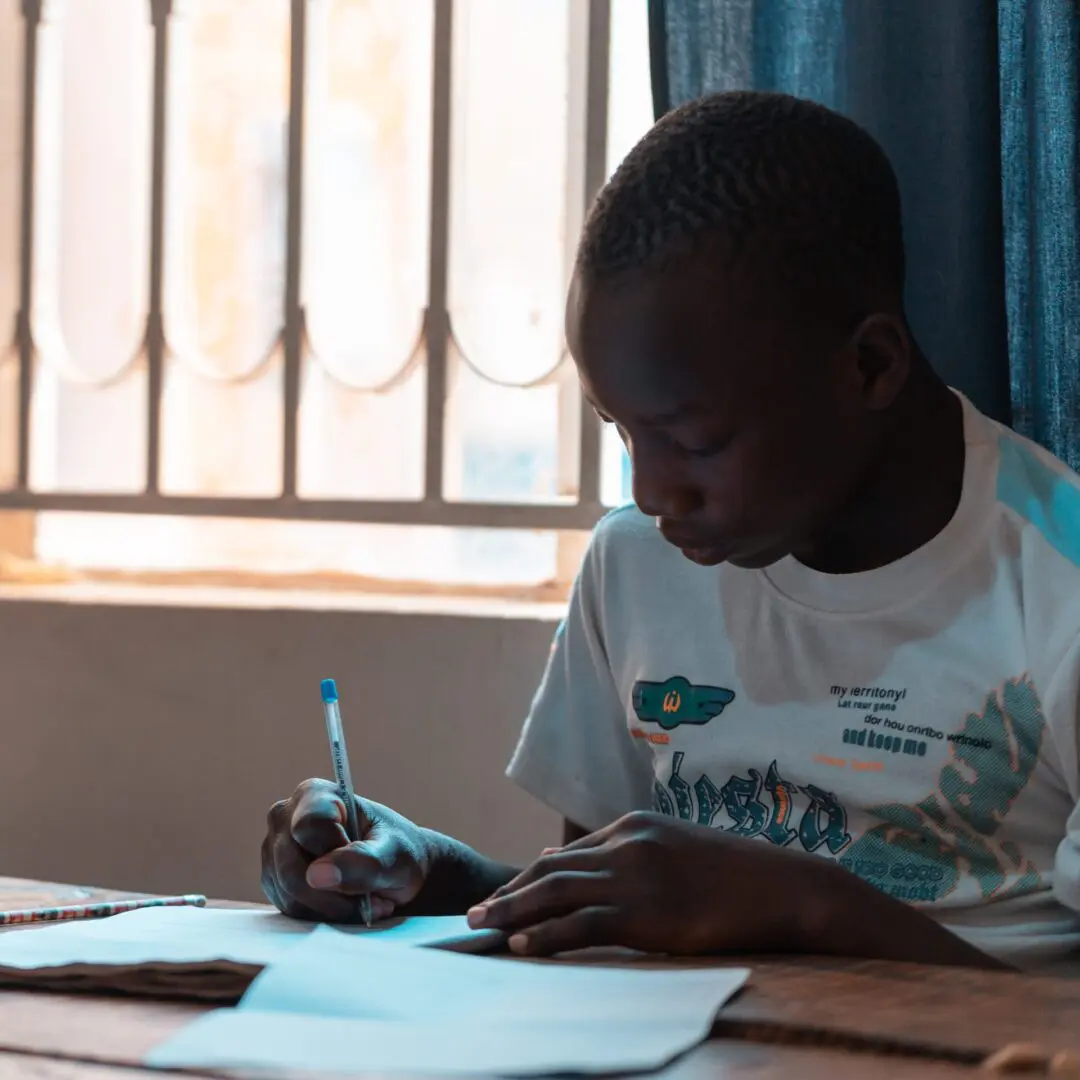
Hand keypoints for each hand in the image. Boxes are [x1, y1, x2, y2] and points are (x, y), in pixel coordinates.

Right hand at [261, 778, 433, 922]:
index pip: (308, 828)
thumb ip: (362, 861)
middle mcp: (285, 818)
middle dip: (335, 895)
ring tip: (364, 902)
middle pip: (292, 868)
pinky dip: (321, 916)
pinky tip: (346, 906)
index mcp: (315, 795)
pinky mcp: (274, 881)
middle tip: (372, 900)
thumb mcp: (394, 855)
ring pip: (289, 894)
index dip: (338, 855)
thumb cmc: (397, 853)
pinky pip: (289, 909)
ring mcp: (275, 851)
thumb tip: (317, 874)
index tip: (368, 863)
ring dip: (331, 908)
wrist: (395, 873)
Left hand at [466, 811, 822, 955]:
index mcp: (631, 826)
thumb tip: (558, 854)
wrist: (779, 887)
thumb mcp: (668, 848)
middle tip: (473, 914)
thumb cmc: (729, 873)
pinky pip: (582, 924)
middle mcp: (625, 844)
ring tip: (480, 928)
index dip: (528, 877)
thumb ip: (617, 851)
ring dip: (511, 911)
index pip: (565, 854)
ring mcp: (634, 876)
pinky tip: (521, 945)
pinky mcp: (645, 912)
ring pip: (556, 893)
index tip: (501, 895)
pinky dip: (547, 935)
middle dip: (508, 892)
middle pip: (550, 870)